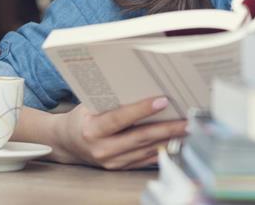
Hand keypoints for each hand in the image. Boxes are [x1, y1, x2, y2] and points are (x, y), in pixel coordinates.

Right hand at [52, 96, 185, 169]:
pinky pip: (145, 160)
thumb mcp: (90, 104)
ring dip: (169, 140)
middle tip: (188, 121)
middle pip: (140, 137)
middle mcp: (102, 149)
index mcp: (92, 130)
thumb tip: (144, 85)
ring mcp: (111, 162)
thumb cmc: (81, 117)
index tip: (163, 100)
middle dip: (167, 129)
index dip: (142, 110)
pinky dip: (162, 150)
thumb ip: (112, 100)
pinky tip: (176, 143)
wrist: (66, 143)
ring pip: (146, 150)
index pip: (120, 119)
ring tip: (188, 130)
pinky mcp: (119, 168)